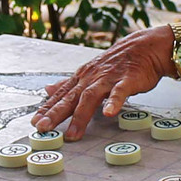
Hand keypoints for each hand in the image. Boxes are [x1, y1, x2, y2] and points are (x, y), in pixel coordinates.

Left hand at [31, 25, 173, 140]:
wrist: (145, 47)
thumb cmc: (118, 63)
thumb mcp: (89, 73)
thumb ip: (69, 84)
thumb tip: (47, 89)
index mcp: (82, 78)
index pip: (61, 95)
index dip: (47, 108)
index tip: (35, 122)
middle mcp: (91, 78)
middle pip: (70, 97)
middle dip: (55, 113)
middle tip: (43, 128)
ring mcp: (108, 79)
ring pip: (91, 97)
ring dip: (80, 116)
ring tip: (72, 133)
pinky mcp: (127, 80)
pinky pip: (119, 92)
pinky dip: (113, 102)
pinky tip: (108, 113)